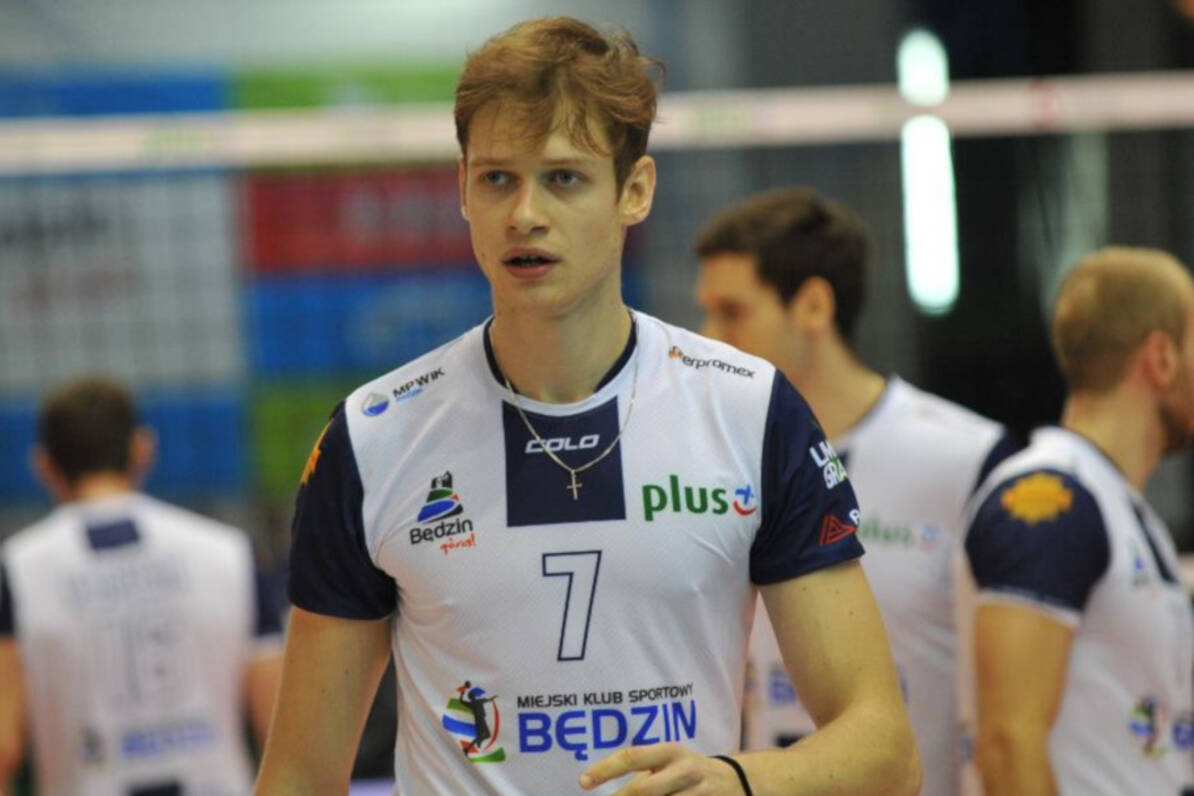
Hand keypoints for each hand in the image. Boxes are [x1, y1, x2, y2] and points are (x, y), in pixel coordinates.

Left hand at [579, 743, 744, 794]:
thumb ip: (642, 772)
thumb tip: (599, 782)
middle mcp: (685, 769)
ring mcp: (699, 793)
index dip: (605, 769)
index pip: (632, 756)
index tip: (582, 782)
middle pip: (644, 790)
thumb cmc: (689, 772)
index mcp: (670, 752)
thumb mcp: (669, 762)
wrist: (740, 781)